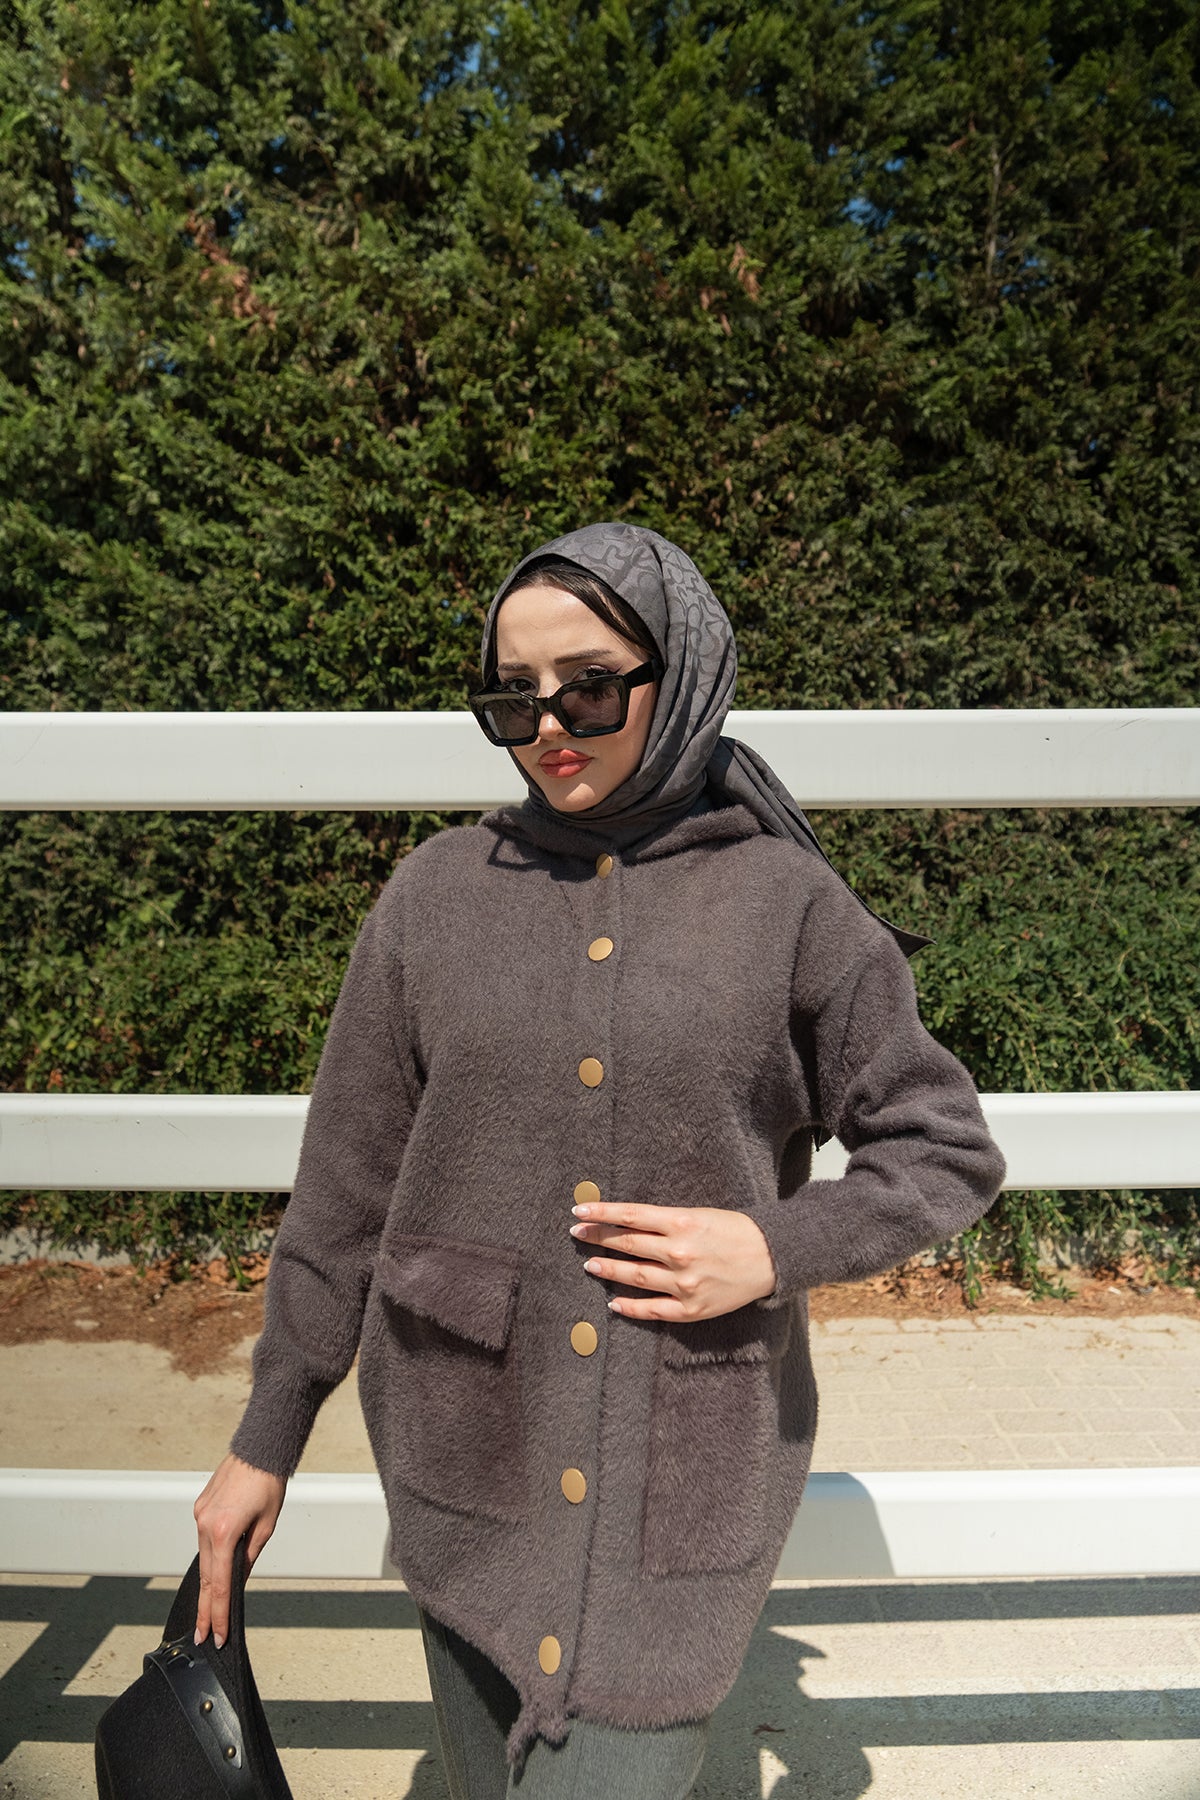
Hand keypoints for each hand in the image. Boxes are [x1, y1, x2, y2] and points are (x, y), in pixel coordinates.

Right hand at [193, 1452, 285, 1647]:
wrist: (258, 1449)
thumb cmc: (268, 1483)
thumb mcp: (267, 1525)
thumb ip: (250, 1556)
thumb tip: (239, 1580)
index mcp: (224, 1532)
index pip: (221, 1584)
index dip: (219, 1613)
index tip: (217, 1635)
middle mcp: (205, 1525)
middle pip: (206, 1577)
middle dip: (206, 1609)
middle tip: (202, 1636)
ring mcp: (200, 1516)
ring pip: (203, 1559)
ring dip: (208, 1585)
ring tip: (207, 1613)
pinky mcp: (200, 1508)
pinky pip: (203, 1540)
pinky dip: (210, 1557)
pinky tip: (214, 1573)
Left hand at [570, 1202, 777, 1320]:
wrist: (771, 1258)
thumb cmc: (733, 1230)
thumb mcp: (698, 1214)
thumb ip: (664, 1221)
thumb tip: (626, 1222)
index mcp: (682, 1223)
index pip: (630, 1216)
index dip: (601, 1213)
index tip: (579, 1211)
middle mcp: (680, 1252)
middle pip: (627, 1245)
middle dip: (598, 1238)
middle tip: (578, 1234)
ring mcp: (685, 1284)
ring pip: (635, 1277)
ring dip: (608, 1270)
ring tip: (590, 1264)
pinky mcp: (692, 1309)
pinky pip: (653, 1310)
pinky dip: (630, 1308)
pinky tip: (613, 1303)